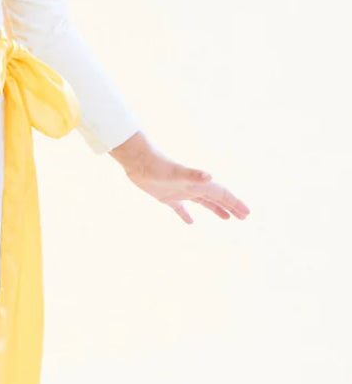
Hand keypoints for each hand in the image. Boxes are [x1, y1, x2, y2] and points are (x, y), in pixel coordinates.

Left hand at [109, 133, 249, 224]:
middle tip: (244, 217)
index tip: (247, 213)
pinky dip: (186, 215)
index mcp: (198, 183)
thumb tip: (209, 177)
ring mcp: (180, 191)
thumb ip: (193, 175)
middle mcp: (192, 187)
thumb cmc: (157, 165)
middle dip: (231, 207)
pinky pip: (180, 208)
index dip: (235, 203)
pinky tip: (190, 222)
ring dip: (216, 209)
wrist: (137, 160)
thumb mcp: (176, 173)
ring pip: (203, 202)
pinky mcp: (166, 196)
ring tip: (227, 219)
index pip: (222, 194)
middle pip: (217, 198)